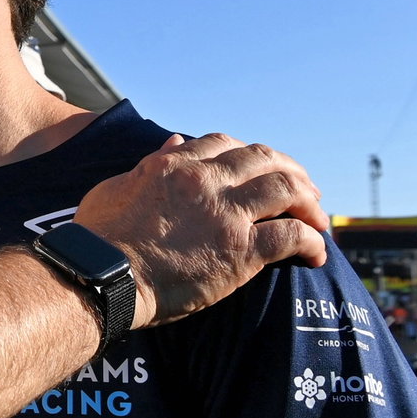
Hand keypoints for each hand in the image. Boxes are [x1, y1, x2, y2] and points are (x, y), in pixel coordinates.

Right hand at [72, 133, 327, 328]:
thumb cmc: (97, 238)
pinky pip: (291, 236)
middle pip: (265, 160)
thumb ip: (150, 164)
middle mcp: (204, 181)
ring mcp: (225, 214)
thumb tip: (174, 142)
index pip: (225, 144)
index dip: (250, 155)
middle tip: (306, 191)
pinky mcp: (240, 250)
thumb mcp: (117, 187)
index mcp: (174, 164)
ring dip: (310, 203)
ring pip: (286, 190)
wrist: (102, 275)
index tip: (260, 170)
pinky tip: (317, 255)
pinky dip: (311, 242)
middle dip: (292, 172)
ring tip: (318, 220)